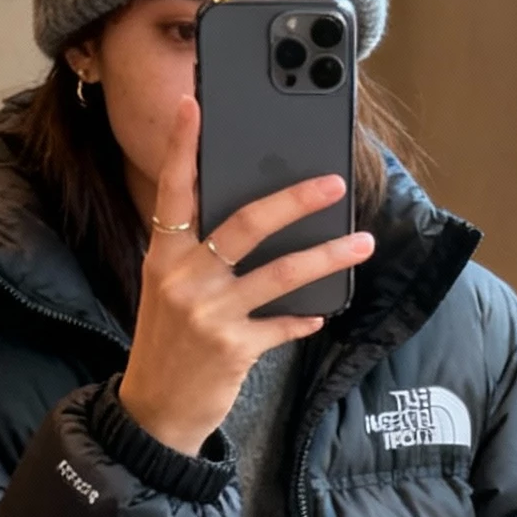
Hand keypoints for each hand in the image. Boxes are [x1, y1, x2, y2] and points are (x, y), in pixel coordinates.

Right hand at [117, 96, 372, 457]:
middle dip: (295, 200)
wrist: (155, 410)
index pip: (173, 190)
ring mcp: (210, 314)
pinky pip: (282, 325)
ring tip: (361, 243)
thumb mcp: (168, 290)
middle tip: (334, 183)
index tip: (196, 106)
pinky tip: (320, 313)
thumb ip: (196, 254)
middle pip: (246, 224)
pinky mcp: (233, 348)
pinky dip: (304, 318)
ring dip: (327, 256)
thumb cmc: (168, 343)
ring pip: (280, 274)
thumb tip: (252, 221)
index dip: (185, 147)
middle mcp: (185, 278)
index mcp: (164, 255)